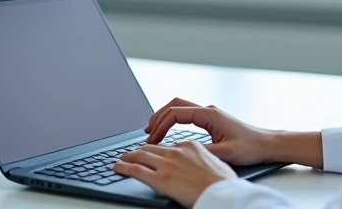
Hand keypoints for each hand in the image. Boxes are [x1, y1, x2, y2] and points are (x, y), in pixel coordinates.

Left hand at [113, 141, 236, 207]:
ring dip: (128, 157)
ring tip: (121, 159)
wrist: (223, 194)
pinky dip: (123, 167)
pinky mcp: (160, 179)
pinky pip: (135, 170)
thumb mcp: (216, 164)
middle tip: (131, 154)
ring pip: (140, 156)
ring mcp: (167, 164)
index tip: (153, 154)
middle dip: (139, 151)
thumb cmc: (224, 184)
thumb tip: (199, 167)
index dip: (157, 151)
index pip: (168, 146)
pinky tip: (117, 167)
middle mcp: (177, 152)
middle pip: (151, 148)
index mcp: (191, 146)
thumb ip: (202, 161)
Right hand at [144, 97, 272, 165]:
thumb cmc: (250, 147)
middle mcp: (208, 111)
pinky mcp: (212, 120)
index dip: (160, 125)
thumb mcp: (225, 152)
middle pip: (175, 105)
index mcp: (209, 115)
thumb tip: (181, 151)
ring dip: (165, 117)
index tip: (152, 139)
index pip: (176, 113)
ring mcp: (210, 114)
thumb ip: (202, 150)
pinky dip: (174, 120)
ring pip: (180, 108)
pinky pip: (187, 115)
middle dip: (158, 117)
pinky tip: (170, 131)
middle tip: (147, 132)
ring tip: (153, 131)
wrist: (266, 144)